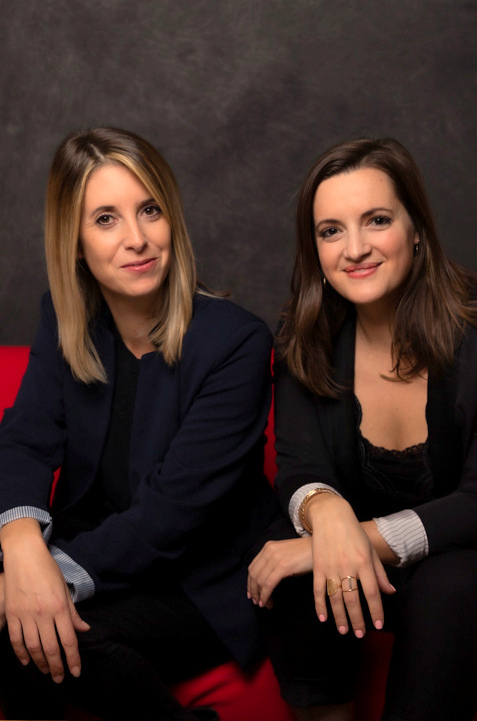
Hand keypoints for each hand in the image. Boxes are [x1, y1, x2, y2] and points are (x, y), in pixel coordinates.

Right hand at [1, 518, 89, 682]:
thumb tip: (83, 630)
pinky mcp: (12, 614)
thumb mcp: (64, 589)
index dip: (73, 659)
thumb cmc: (48, 570)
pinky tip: (27, 661)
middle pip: (51, 648)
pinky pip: (16, 639)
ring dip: (40, 663)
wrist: (25, 555)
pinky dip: (21, 653)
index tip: (76, 672)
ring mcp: (25, 615)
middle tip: (60, 678)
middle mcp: (43, 613)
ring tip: (46, 671)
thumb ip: (72, 613)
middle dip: (57, 667)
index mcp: (59, 607)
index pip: (68, 640)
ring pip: (33, 647)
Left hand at [247, 537, 312, 607]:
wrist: (321, 549)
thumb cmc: (306, 555)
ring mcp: (275, 557)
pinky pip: (269, 584)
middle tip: (257, 602)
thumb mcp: (285, 556)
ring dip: (260, 595)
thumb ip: (274, 564)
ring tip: (264, 604)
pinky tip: (268, 602)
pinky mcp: (283, 566)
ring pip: (260, 580)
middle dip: (253, 591)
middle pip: (253, 574)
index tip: (252, 594)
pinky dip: (265, 595)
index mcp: (268, 547)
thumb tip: (266, 582)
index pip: (253, 567)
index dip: (250, 583)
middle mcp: (269, 550)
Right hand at [306, 494, 395, 637]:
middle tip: (360, 635)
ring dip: (339, 617)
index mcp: (364, 563)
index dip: (376, 611)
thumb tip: (390, 593)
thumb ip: (379, 573)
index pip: (372, 593)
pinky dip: (320, 605)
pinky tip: (323, 617)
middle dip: (357, 619)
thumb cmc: (354, 533)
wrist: (331, 516)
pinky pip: (318, 589)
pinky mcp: (318, 566)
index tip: (378, 625)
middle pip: (353, 599)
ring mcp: (331, 567)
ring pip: (335, 598)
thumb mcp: (370, 550)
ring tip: (344, 630)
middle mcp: (347, 566)